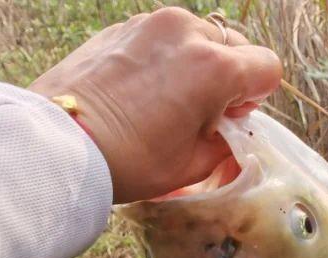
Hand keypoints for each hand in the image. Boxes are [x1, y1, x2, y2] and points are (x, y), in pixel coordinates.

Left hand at [30, 7, 281, 203]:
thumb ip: (226, 139)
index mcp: (214, 67)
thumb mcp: (194, 163)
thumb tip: (230, 126)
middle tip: (201, 112)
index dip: (256, 96)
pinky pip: (162, 37)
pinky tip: (143, 91)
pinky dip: (164, 58)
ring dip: (195, 64)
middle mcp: (187, 32)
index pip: (267, 67)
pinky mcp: (122, 27)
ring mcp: (151, 24)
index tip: (233, 117)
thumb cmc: (129, 159)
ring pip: (197, 37)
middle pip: (234, 45)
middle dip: (228, 76)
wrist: (60, 142)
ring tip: (169, 101)